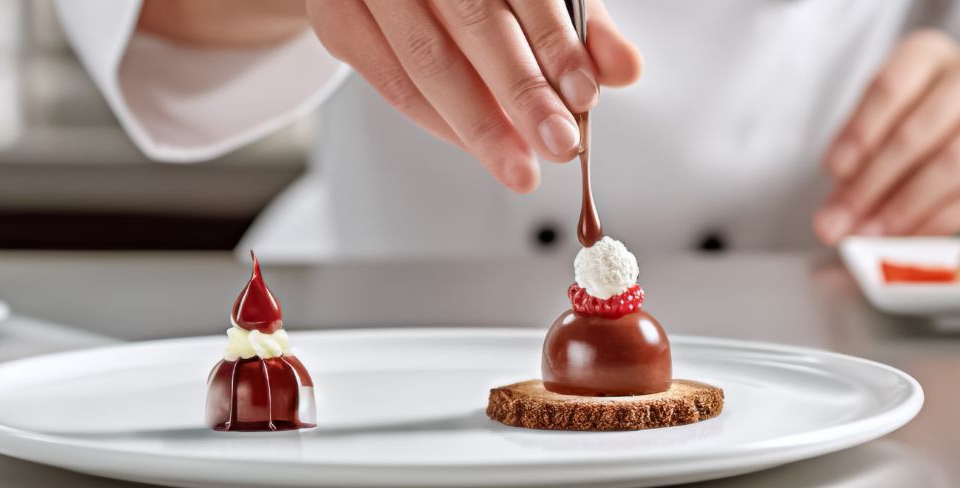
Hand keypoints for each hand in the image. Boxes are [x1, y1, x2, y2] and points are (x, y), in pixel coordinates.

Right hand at [306, 0, 641, 192]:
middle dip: (520, 93)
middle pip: (472, 24)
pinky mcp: (337, 17)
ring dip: (477, 123)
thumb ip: (576, 24)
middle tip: (557, 144)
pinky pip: (390, 82)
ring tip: (517, 164)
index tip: (583, 93)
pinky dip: (435, 120)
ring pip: (425, 61)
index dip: (555, 41)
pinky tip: (472, 142)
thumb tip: (622, 69)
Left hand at [815, 30, 959, 243]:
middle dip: (874, 182)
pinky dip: (938, 221)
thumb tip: (833, 216)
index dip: (859, 132)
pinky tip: (909, 235)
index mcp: (928, 53)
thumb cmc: (919, 121)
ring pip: (953, 163)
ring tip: (871, 231)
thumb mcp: (880, 123)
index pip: (890, 87)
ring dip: (905, 206)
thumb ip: (854, 160)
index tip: (835, 172)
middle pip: (919, 130)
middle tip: (843, 218)